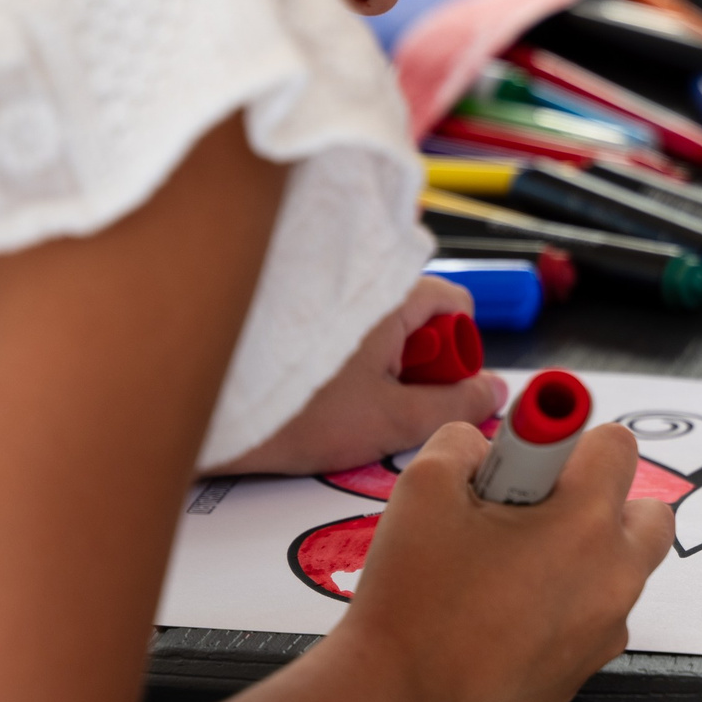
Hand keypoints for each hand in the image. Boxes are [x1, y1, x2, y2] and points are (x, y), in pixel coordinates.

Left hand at [207, 275, 503, 475]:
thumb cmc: (294, 411)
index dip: (456, 354)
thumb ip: (455, 405)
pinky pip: (339, 329)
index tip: (433, 390)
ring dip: (374, 364)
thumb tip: (493, 393)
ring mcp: (323, 291)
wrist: (208, 412)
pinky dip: (337, 359)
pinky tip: (314, 392)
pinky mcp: (293, 309)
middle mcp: (359, 280)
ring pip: (376, 326)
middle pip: (416, 316)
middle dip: (412, 362)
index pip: (456, 304)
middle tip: (384, 404)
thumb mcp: (391, 421)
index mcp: (392, 294)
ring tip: (341, 402)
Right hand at [339, 421, 672, 701]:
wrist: (396, 700)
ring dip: (584, 560)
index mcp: (585, 522)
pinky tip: (504, 617)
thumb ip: (466, 443)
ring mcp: (604, 632)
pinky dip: (565, 611)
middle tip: (537, 515)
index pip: (619, 446)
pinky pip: (594, 623)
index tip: (535, 461)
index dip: (570, 445)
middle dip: (602, 502)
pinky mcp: (584, 671)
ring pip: (620, 574)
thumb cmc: (412, 599)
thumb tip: (487, 449)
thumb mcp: (424, 485)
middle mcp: (613, 577)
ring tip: (510, 571)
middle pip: (648, 514)